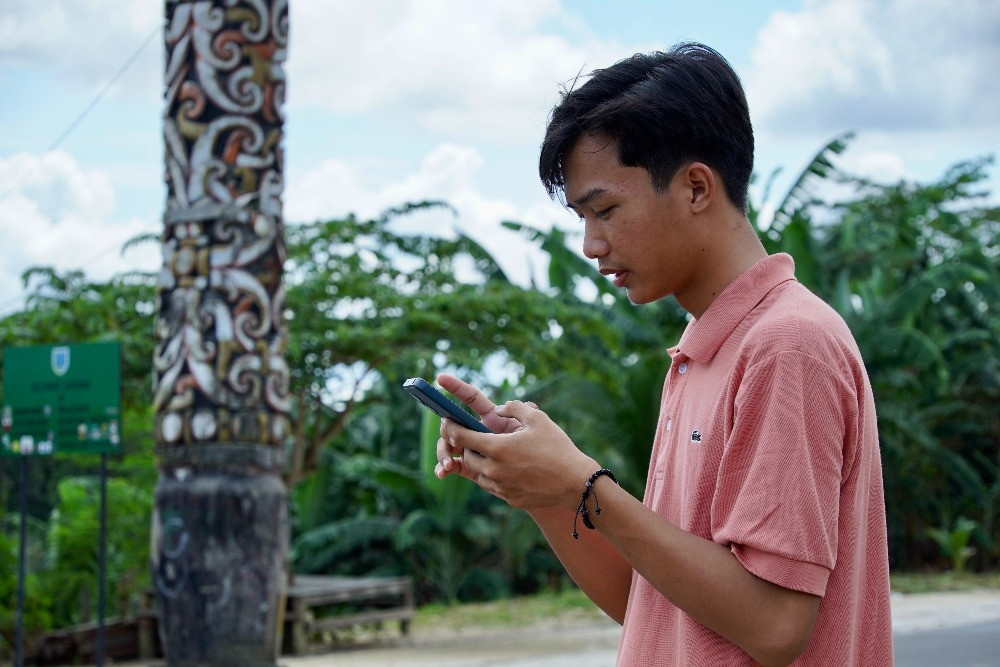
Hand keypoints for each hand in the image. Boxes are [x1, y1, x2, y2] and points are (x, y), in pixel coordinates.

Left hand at [434, 375, 596, 509]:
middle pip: (467, 457)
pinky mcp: (509, 499)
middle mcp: (493, 470)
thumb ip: (515, 408)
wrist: (575, 483)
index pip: (462, 437)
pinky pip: (492, 487)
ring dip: (480, 462)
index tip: (448, 422)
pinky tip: (507, 468)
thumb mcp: (538, 419)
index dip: (452, 428)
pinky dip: (493, 476)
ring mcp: (500, 488)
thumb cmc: (557, 448)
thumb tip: (500, 407)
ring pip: (478, 474)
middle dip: (467, 446)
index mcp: (496, 448)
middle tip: (474, 437)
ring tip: (493, 452)